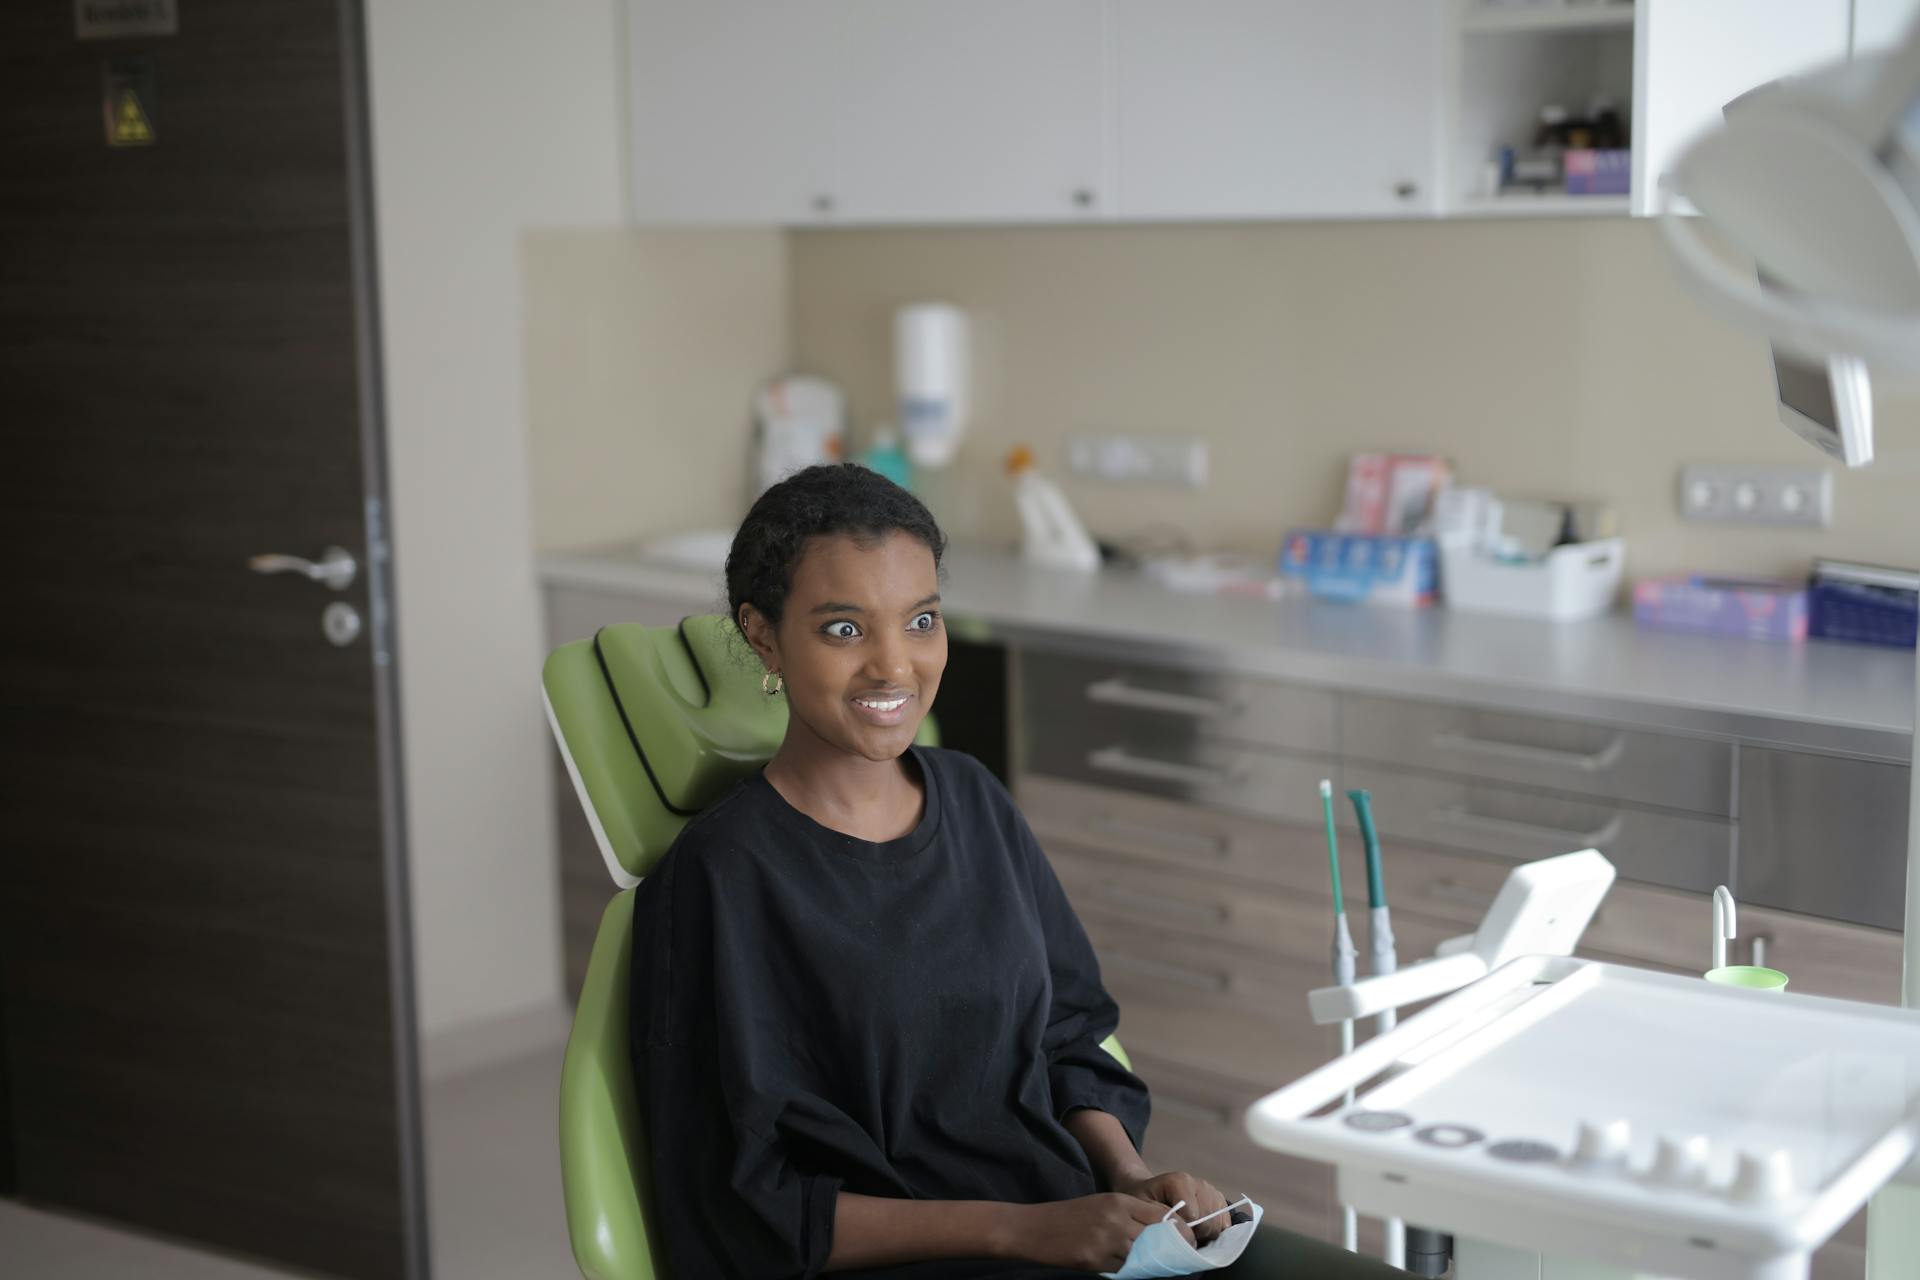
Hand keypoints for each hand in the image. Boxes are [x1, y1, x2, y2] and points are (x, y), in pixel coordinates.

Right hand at [996, 1193, 1179, 1271]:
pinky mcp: (1095, 1260)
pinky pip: (1123, 1269)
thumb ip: (1129, 1214)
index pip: (1161, 1215)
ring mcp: (1106, 1240)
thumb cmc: (1070, 1216)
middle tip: (1180, 1258)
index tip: (1187, 1240)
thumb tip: (1161, 1231)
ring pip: (1142, 1256)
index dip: (1178, 1229)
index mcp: (1119, 1201)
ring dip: (1148, 1262)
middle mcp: (1116, 1219)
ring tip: (1153, 1265)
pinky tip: (1123, 1267)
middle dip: (1171, 1248)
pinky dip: (1126, 1270)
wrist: (1035, 1228)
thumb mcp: (1102, 1205)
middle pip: (1157, 1236)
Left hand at [1113, 1170, 1230, 1245]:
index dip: (1183, 1231)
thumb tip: (1180, 1238)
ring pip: (1218, 1225)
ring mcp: (1212, 1192)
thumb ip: (1159, 1220)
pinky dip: (1214, 1232)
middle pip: (1207, 1222)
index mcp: (1179, 1181)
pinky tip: (1199, 1231)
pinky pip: (1225, 1224)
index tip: (1171, 1235)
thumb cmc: (1143, 1201)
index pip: (1192, 1216)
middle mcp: (1199, 1183)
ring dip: (1204, 1235)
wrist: (1148, 1192)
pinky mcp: (1220, 1201)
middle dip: (1194, 1235)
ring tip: (1187, 1232)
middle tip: (1178, 1236)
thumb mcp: (1142, 1209)